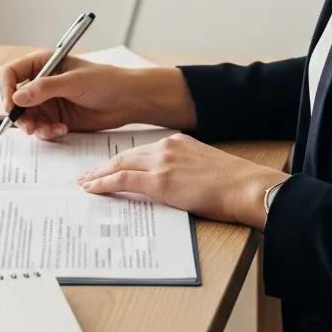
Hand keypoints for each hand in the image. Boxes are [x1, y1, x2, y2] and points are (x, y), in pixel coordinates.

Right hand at [0, 49, 196, 139]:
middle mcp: (40, 81)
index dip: (5, 89)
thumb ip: (44, 89)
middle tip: (29, 127)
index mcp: (42, 63)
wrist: (128, 101)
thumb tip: (16, 98)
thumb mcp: (74, 82)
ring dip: (34, 127)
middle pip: (13, 99)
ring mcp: (47, 101)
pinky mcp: (55, 118)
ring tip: (51, 130)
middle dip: (19, 115)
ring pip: (26, 117)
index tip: (10, 106)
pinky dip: (47, 132)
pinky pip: (40, 129)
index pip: (10, 74)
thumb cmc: (106, 81)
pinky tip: (62, 129)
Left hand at [77, 132, 288, 228]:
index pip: (140, 151)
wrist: (247, 187)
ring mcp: (162, 162)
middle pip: (125, 155)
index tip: (108, 167)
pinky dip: (104, 183)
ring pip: (120, 165)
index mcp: (177, 142)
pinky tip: (92, 189)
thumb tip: (172, 185)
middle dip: (103, 166)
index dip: (121, 160)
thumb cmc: (234, 185)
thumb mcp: (205, 168)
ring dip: (98, 175)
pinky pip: (123, 180)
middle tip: (86, 175)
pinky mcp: (160, 181)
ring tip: (84, 184)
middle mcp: (166, 147)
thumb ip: (184, 170)